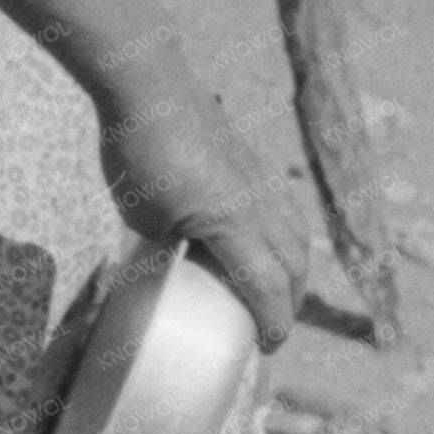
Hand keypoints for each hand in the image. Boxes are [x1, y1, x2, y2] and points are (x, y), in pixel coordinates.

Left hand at [97, 83, 306, 351]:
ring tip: (277, 289)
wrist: (150, 87)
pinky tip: (268, 239)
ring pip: (295, 234)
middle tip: (271, 326)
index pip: (267, 286)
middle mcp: (260, 205)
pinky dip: (285, 235)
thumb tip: (175, 253)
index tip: (269, 346)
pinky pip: (284, 208)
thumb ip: (166, 241)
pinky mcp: (255, 161)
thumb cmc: (137, 152)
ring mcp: (262, 180)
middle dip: (289, 301)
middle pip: (293, 264)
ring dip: (292, 269)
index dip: (273, 322)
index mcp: (234, 225)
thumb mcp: (142, 215)